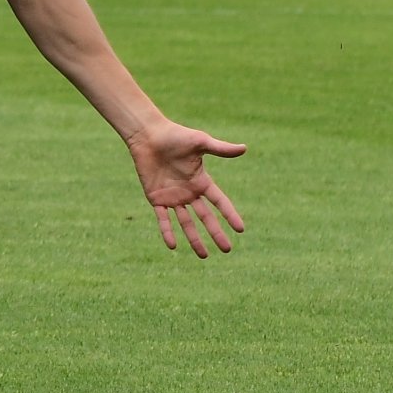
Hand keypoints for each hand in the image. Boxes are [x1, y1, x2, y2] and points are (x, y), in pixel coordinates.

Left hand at [125, 119, 245, 256]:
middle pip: (205, 217)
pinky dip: (167, 232)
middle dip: (215, 233)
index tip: (241, 229)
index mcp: (201, 181)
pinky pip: (163, 219)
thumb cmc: (175, 136)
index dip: (230, 215)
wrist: (148, 136)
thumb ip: (220, 149)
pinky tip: (173, 246)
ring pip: (186, 223)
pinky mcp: (156, 198)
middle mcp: (189, 192)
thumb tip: (244, 149)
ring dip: (194, 239)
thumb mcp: (200, 143)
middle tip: (227, 250)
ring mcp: (172, 197)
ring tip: (204, 256)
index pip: (220, 202)